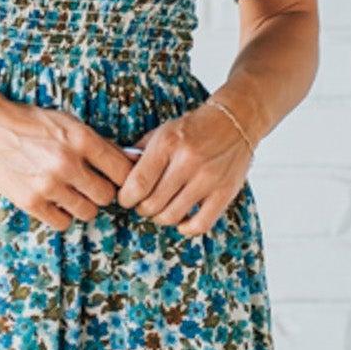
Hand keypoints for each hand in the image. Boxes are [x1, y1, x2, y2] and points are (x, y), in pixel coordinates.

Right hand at [0, 100, 137, 230]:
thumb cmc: (34, 124)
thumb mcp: (70, 123)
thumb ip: (100, 144)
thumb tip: (132, 162)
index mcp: (81, 139)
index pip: (123, 171)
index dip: (124, 178)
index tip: (116, 179)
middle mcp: (67, 163)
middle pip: (107, 196)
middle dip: (102, 192)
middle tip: (91, 186)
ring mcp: (48, 185)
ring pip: (88, 212)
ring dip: (84, 205)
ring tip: (72, 193)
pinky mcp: (31, 202)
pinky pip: (63, 222)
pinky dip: (63, 215)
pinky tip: (56, 201)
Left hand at [116, 99, 253, 235]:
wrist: (235, 121)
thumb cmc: (192, 129)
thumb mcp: (162, 132)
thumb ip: (138, 153)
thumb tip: (115, 173)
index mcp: (168, 144)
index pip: (138, 184)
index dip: (126, 198)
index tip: (127, 198)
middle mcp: (188, 161)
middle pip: (152, 204)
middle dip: (142, 208)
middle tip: (144, 203)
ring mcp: (208, 178)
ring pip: (172, 216)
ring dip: (161, 217)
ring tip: (161, 209)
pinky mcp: (225, 192)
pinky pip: (200, 224)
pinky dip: (186, 228)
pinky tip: (182, 220)